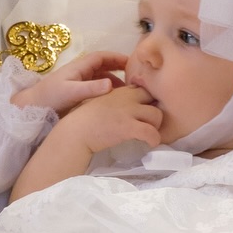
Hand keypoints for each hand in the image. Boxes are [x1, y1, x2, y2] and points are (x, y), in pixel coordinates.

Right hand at [8, 86, 163, 201]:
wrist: (75, 132)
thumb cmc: (83, 120)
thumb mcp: (99, 102)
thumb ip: (114, 100)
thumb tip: (125, 108)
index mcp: (119, 91)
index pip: (144, 89)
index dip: (148, 99)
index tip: (146, 110)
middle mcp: (127, 98)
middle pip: (154, 98)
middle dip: (156, 110)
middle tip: (151, 123)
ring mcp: (129, 112)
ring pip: (157, 115)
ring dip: (156, 126)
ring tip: (150, 134)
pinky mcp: (129, 128)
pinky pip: (152, 133)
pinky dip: (154, 139)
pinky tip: (149, 143)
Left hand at [12, 50, 127, 114]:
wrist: (31, 109)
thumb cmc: (50, 97)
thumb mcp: (71, 92)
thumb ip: (91, 88)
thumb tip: (112, 84)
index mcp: (79, 67)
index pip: (102, 57)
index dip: (117, 57)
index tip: (132, 62)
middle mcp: (80, 73)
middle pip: (103, 66)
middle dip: (119, 69)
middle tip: (135, 78)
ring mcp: (78, 83)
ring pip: (101, 78)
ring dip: (114, 82)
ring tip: (127, 92)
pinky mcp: (77, 94)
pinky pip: (96, 89)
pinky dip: (106, 92)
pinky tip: (113, 101)